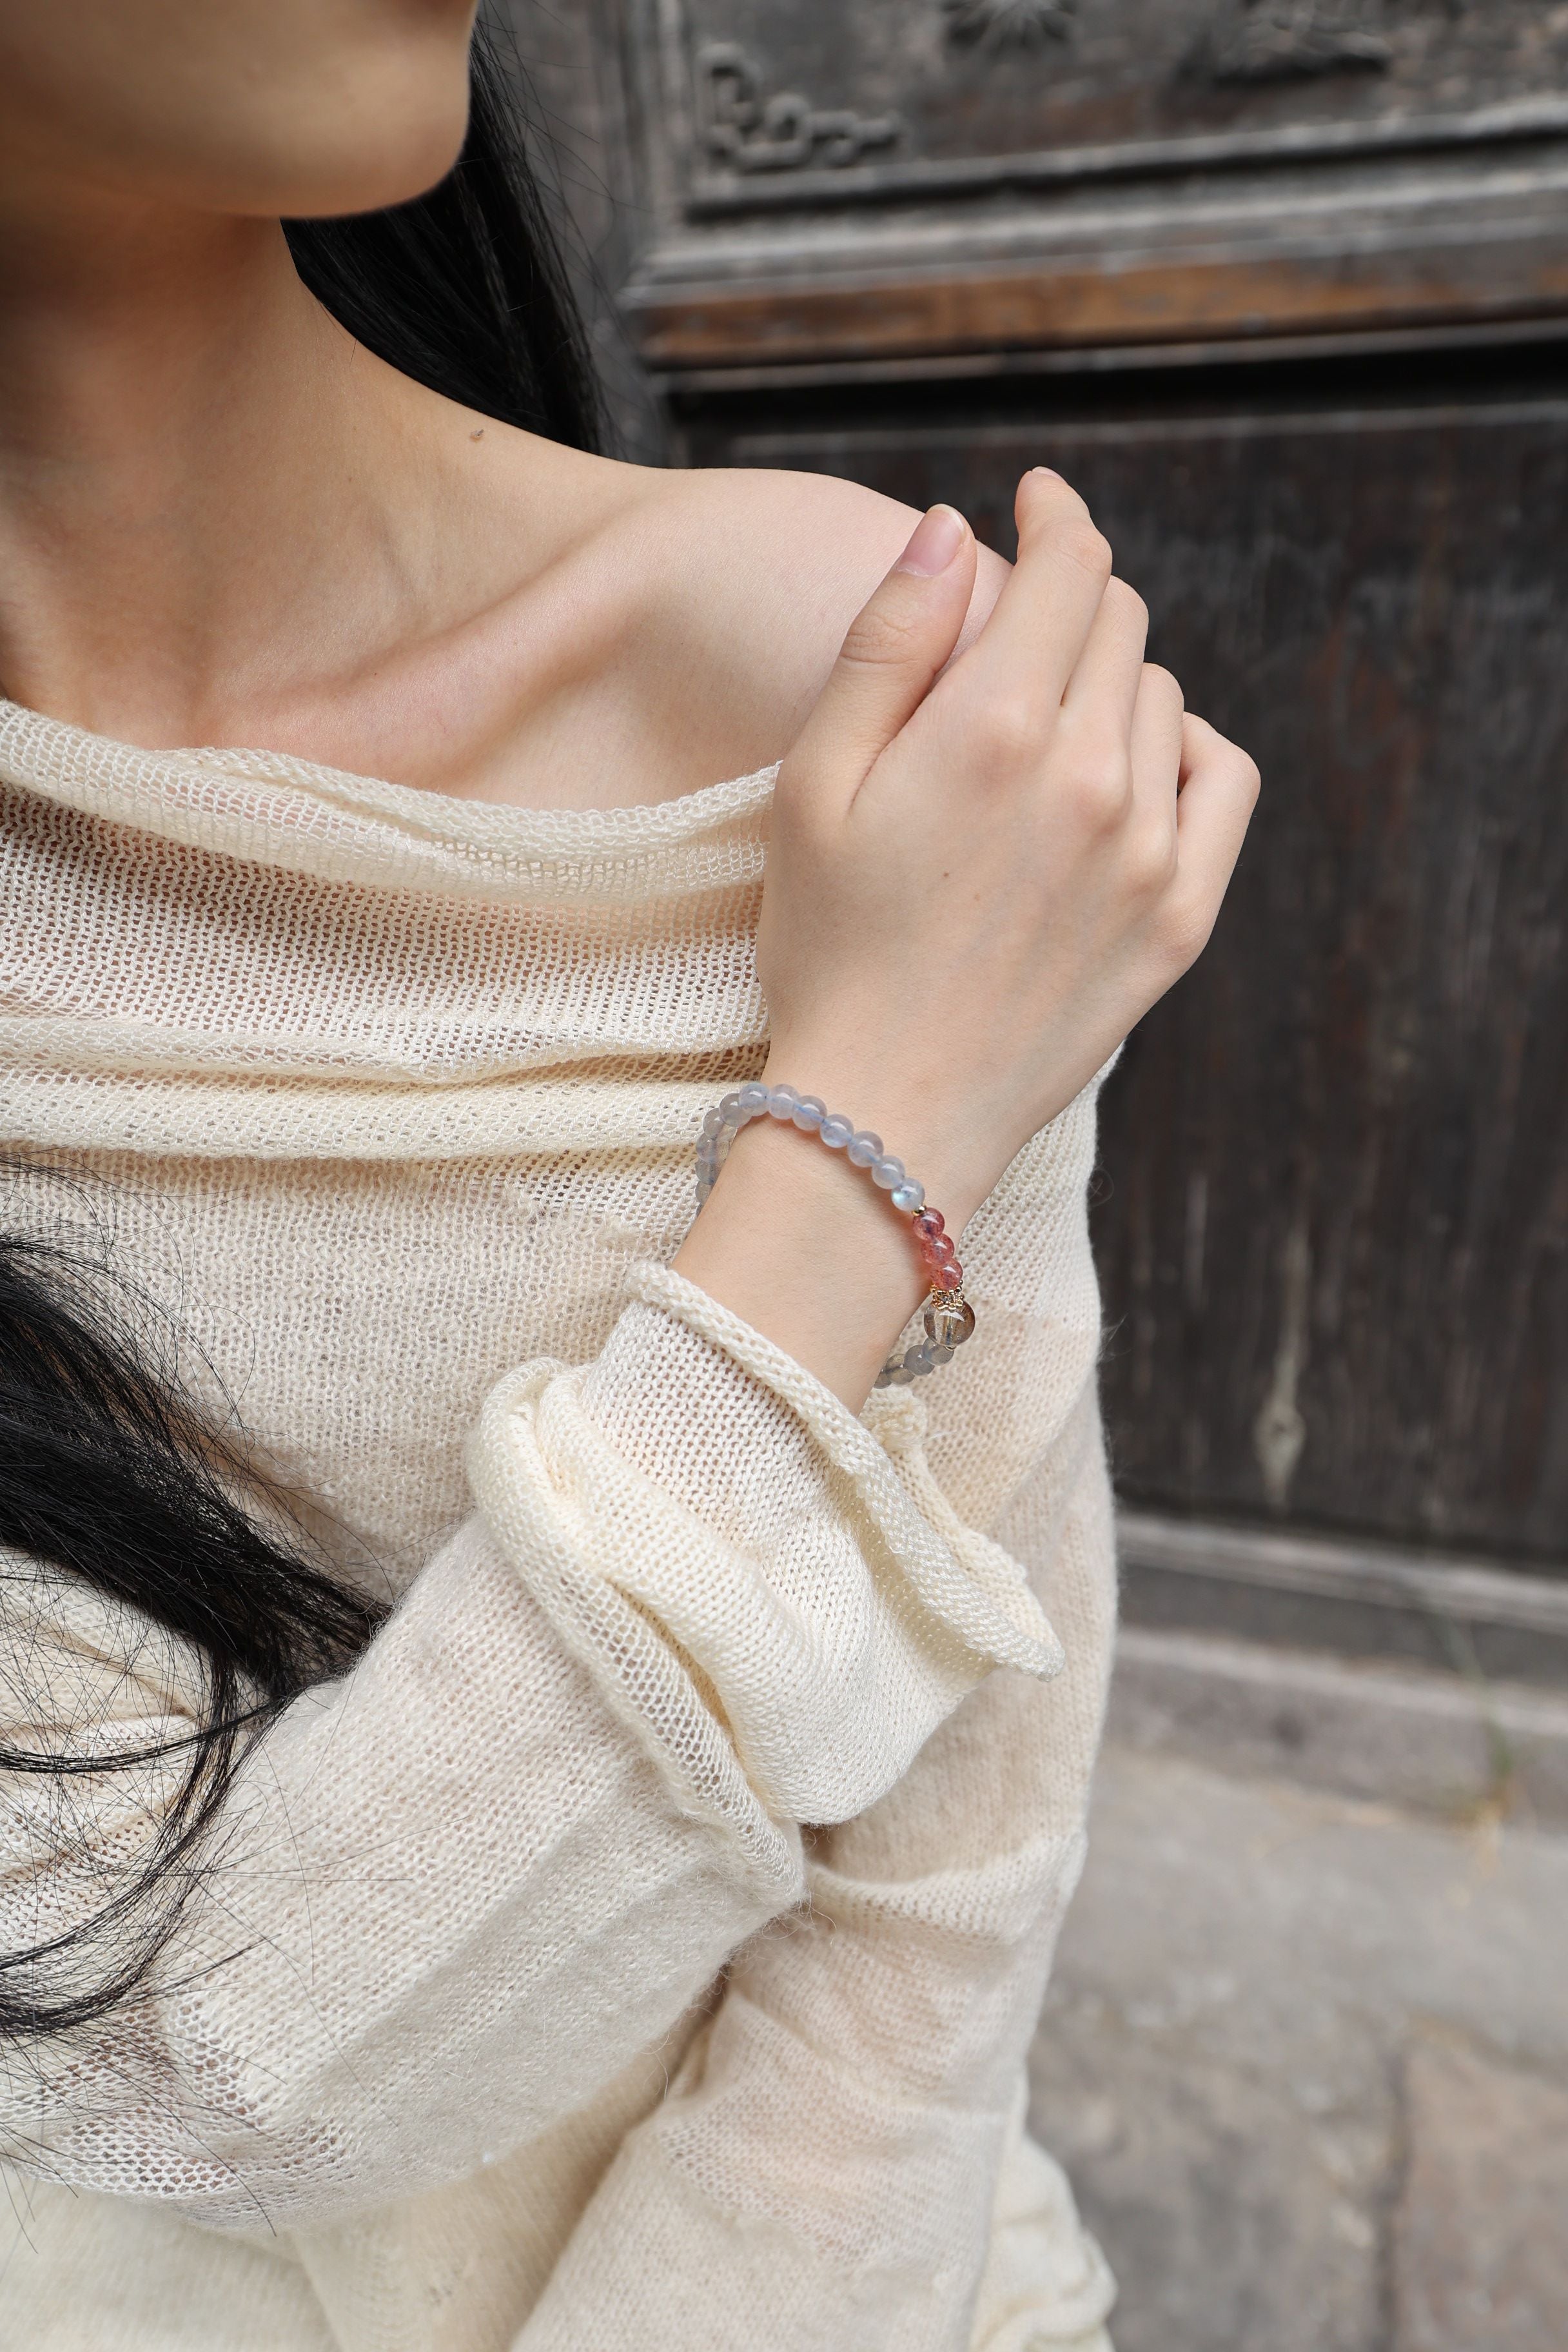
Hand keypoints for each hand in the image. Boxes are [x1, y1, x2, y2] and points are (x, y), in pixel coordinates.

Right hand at [756, 469, 1257, 1223]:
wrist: (883, 1115)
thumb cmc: (826, 951)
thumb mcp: (812, 785)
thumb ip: (888, 643)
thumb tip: (957, 528)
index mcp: (990, 727)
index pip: (1069, 566)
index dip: (1056, 514)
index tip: (1038, 501)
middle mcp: (1089, 775)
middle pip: (1119, 624)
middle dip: (1071, 605)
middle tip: (1015, 640)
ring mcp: (1149, 850)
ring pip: (1162, 698)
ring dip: (1111, 685)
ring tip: (1043, 734)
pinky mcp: (1181, 917)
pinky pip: (1221, 780)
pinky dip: (1186, 751)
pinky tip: (1134, 772)